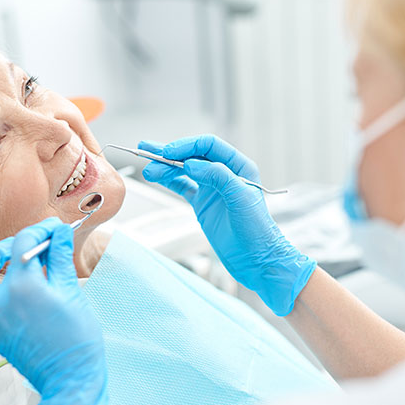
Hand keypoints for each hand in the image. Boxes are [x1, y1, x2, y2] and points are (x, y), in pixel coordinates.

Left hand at [0, 217, 114, 404]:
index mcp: (24, 286)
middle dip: (11, 244)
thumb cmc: (77, 338)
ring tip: (12, 264)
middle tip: (33, 244)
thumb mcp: (72, 292)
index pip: (24, 243)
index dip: (40, 231)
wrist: (69, 377)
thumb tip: (59, 233)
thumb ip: (60, 258)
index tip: (54, 229)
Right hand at [139, 135, 315, 315]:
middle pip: (192, 156)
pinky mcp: (203, 203)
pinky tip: (157, 177)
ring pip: (184, 170)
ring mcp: (212, 188)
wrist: (256, 259)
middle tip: (147, 151)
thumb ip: (218, 176)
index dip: (187, 146)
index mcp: (239, 166)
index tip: (168, 152)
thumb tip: (191, 164)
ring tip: (148, 170)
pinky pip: (182, 186)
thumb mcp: (240, 198)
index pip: (209, 146)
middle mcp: (225, 174)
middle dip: (169, 154)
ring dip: (165, 168)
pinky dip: (169, 180)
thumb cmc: (256, 229)